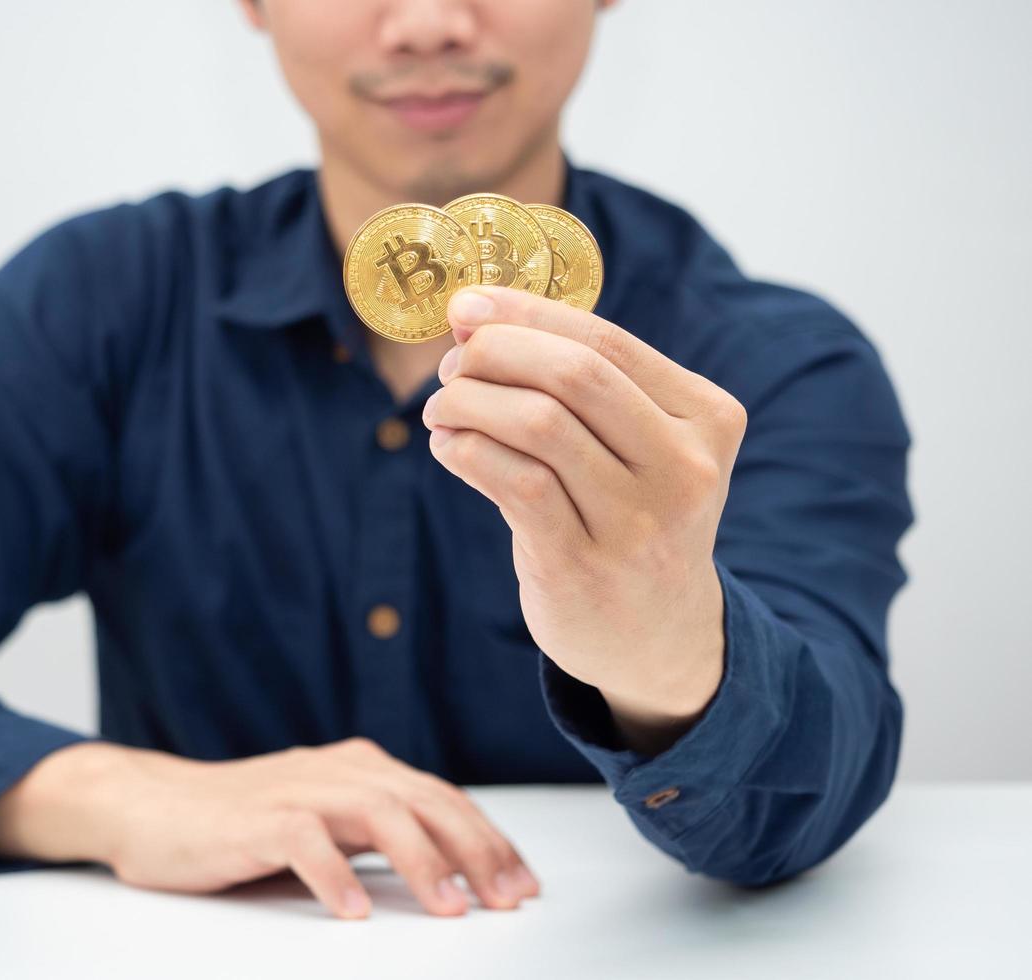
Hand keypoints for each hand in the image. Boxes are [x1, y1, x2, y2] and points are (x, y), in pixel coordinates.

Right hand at [0, 737, 539, 918]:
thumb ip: (376, 832)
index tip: (522, 883)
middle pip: (423, 800)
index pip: (439, 798)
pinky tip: (355, 912)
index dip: (488, 838)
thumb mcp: (323, 819)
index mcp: (358, 769)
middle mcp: (336, 770)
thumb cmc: (240, 821)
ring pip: (377, 812)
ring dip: (421, 861)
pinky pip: (303, 841)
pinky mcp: (253, 819)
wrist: (150, 806)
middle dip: (475, 849)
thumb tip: (450, 867)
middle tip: (507, 899)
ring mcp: (295, 790)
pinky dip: (334, 875)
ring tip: (451, 909)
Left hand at [422, 285, 746, 754]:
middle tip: (453, 365)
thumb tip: (473, 314)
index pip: (606, 341)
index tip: (466, 307)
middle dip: (495, 353)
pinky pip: (513, 482)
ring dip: (470, 402)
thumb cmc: (632, 517)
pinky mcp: (582, 566)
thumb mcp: (639, 447)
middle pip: (574, 374)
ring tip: (443, 409)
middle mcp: (684, 469)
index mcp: (707, 419)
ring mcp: (637, 523)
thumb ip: (575, 383)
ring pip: (539, 422)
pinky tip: (449, 447)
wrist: (659, 636)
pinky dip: (467, 450)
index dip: (525, 313)